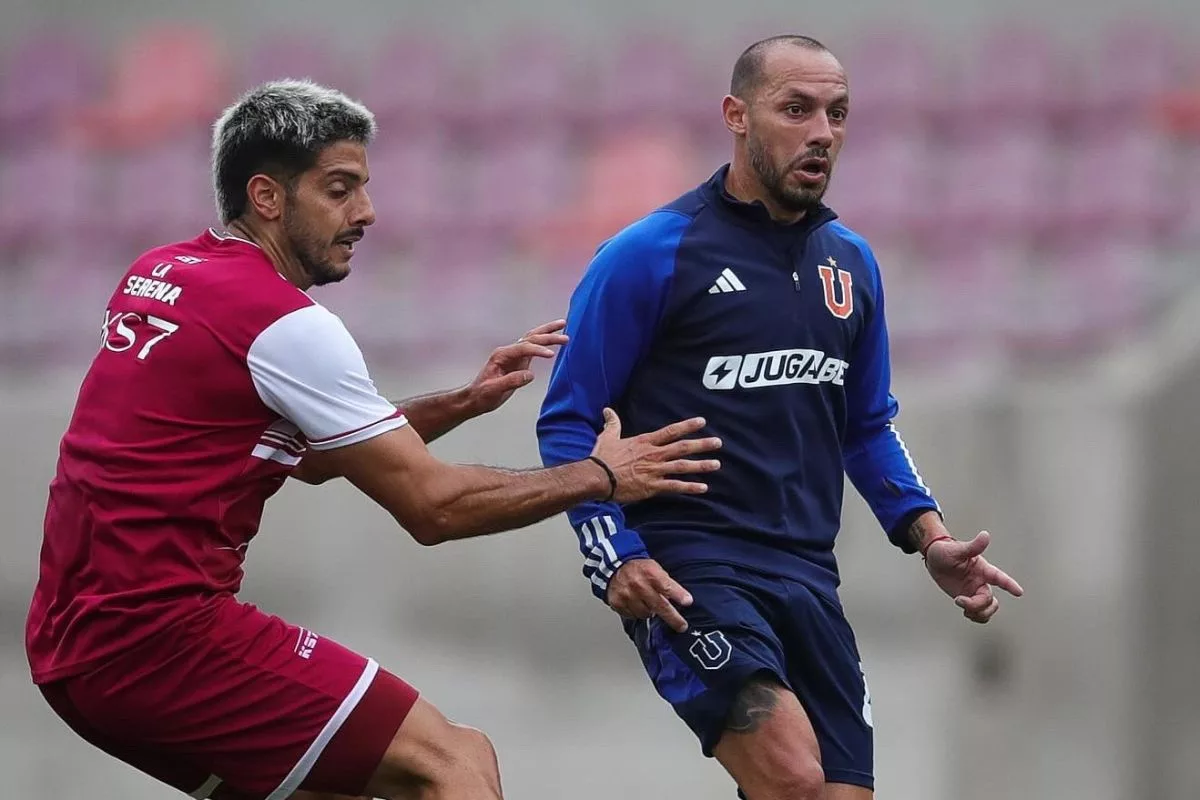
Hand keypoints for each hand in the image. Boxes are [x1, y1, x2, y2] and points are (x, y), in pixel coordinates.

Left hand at [466, 319, 567, 414]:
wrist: (476, 397)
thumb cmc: (482, 394)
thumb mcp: (494, 389)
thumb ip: (511, 381)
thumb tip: (530, 375)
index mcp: (501, 355)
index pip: (523, 348)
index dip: (538, 350)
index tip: (551, 355)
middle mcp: (509, 352)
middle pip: (530, 338)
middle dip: (548, 336)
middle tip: (565, 337)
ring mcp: (514, 355)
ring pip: (532, 338)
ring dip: (548, 332)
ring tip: (563, 325)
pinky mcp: (519, 361)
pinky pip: (534, 348)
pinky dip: (545, 341)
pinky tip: (554, 338)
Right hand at [590, 408, 721, 502]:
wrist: (597, 478)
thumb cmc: (602, 458)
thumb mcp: (608, 436)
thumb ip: (612, 423)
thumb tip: (607, 410)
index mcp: (645, 442)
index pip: (671, 431)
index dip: (687, 426)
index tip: (702, 422)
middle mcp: (654, 454)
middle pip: (682, 447)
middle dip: (702, 444)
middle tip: (718, 443)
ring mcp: (655, 470)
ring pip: (683, 466)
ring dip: (701, 465)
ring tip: (716, 464)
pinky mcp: (653, 486)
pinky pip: (675, 486)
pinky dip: (690, 487)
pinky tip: (703, 488)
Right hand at [608, 559, 693, 632]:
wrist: (615, 566)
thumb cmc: (640, 569)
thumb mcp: (656, 569)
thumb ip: (668, 584)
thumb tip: (684, 600)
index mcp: (650, 573)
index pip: (667, 586)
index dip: (678, 595)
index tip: (688, 602)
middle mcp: (638, 584)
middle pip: (659, 606)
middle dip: (673, 618)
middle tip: (682, 626)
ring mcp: (627, 595)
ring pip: (646, 614)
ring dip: (650, 612)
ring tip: (647, 602)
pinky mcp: (618, 603)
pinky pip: (632, 616)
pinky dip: (637, 612)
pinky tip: (636, 604)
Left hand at [924, 531, 1023, 623]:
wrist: (934, 559)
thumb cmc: (945, 551)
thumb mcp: (957, 549)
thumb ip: (973, 546)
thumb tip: (985, 535)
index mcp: (982, 570)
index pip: (999, 577)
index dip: (1009, 584)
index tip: (1019, 592)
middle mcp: (981, 582)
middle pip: (990, 600)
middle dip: (978, 605)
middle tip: (960, 600)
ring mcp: (975, 591)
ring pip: (987, 609)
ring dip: (979, 614)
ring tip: (965, 611)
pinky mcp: (967, 598)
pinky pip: (978, 612)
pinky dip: (975, 616)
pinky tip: (966, 613)